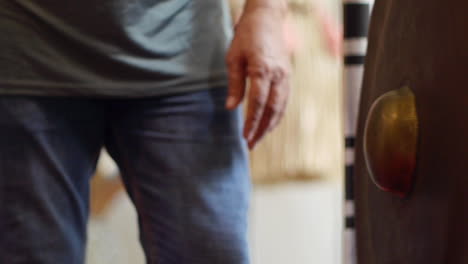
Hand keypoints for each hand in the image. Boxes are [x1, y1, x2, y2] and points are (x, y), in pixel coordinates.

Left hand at [226, 6, 291, 148]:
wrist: (268, 18)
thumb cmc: (247, 36)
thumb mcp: (234, 58)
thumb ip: (235, 85)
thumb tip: (231, 108)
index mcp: (263, 70)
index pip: (258, 103)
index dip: (251, 122)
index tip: (244, 137)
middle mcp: (278, 76)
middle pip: (272, 110)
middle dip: (262, 129)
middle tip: (251, 145)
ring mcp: (286, 76)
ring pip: (281, 107)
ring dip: (270, 125)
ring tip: (259, 139)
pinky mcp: (288, 76)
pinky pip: (284, 100)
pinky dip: (277, 115)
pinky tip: (269, 123)